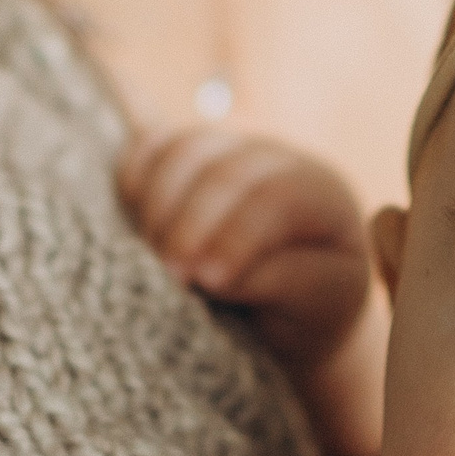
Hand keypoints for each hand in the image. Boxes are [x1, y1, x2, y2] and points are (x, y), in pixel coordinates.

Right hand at [117, 126, 372, 372]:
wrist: (287, 303)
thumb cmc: (306, 310)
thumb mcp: (313, 305)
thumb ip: (279, 283)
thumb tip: (211, 275)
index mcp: (322, 197)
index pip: (277, 199)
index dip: (236, 236)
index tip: (205, 280)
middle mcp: (277, 160)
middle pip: (225, 171)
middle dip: (188, 222)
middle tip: (168, 273)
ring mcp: (229, 148)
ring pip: (185, 151)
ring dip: (157, 203)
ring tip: (148, 255)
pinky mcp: (189, 154)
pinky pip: (152, 145)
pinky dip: (134, 176)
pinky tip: (133, 220)